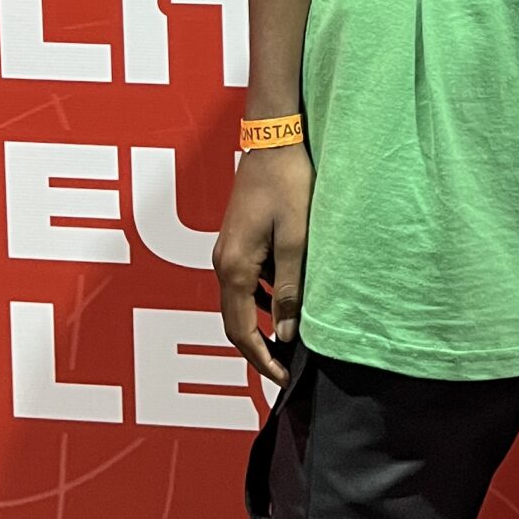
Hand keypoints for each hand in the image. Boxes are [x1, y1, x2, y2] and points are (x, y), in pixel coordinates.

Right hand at [214, 144, 313, 388]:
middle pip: (233, 321)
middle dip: (257, 349)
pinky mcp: (236, 240)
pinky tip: (283, 302)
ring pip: (238, 302)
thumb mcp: (296, 240)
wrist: (273, 140)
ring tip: (287, 343)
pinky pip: (244, 282)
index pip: (240, 330)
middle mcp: (222, 262)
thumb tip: (288, 333)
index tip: (283, 378)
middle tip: (284, 369)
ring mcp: (226, 250)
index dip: (261, 359)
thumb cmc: (287, 185)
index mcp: (234, 267)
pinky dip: (260, 302)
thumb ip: (289, 288)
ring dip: (258, 325)